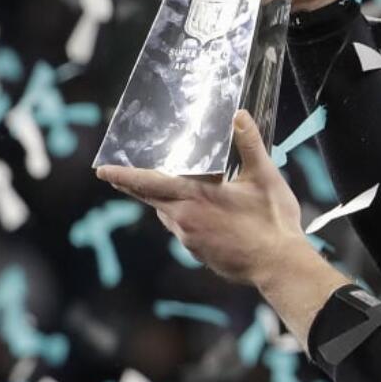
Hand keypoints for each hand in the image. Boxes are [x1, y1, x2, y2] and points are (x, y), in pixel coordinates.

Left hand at [96, 110, 310, 287]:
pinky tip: (209, 216)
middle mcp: (185, 221)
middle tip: (119, 176)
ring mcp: (190, 241)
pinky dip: (188, 219)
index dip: (124, 176)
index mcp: (195, 198)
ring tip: (182, 190)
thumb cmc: (273, 222)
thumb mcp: (264, 177)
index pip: (149, 184)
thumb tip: (240, 115)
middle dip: (136, 187)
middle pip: (151, 200)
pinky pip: (185, 231)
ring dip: (170, 203)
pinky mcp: (200, 255)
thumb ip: (250, 144)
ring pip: (170, 216)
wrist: (279, 266)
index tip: (102, 170)